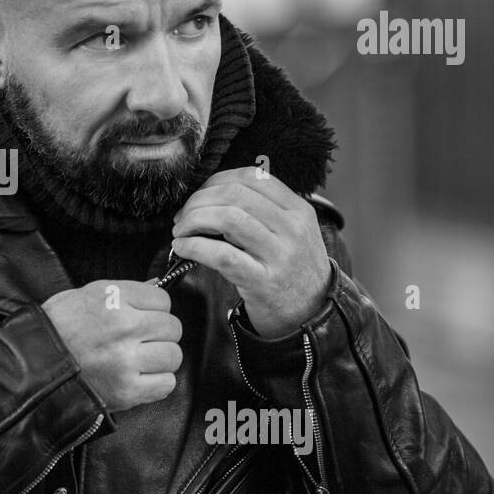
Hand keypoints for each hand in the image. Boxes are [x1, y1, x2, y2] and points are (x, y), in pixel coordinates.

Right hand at [41, 280, 182, 412]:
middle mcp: (124, 327)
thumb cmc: (57, 327)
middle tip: (140, 339)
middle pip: (172, 327)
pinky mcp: (127, 390)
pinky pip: (166, 384)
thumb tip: (157, 288)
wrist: (32, 364)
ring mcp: (127, 361)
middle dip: (159, 333)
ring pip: (173, 356)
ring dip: (160, 358)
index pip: (163, 300)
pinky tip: (139, 377)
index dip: (153, 309)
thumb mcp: (87, 294)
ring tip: (139, 359)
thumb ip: (125, 292)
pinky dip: (156, 382)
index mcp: (114, 298)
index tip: (141, 316)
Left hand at [171, 168, 330, 339]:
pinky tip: (182, 249)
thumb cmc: (291, 271)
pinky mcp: (263, 282)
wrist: (313, 316)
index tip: (198, 196)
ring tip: (181, 232)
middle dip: (198, 201)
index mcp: (298, 210)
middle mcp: (292, 229)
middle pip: (234, 195)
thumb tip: (210, 195)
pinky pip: (221, 255)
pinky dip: (194, 247)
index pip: (251, 177)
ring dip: (193, 221)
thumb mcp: (292, 233)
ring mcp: (280, 255)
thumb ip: (263, 211)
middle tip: (182, 217)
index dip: (215, 182)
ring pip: (228, 218)